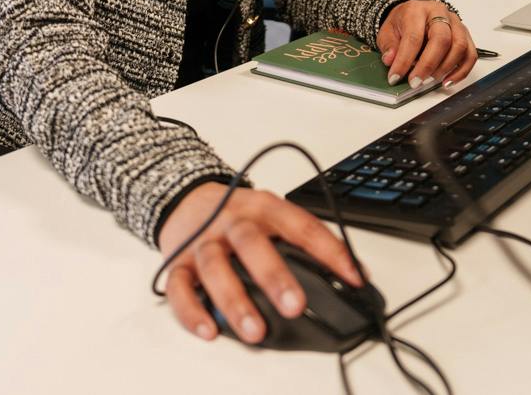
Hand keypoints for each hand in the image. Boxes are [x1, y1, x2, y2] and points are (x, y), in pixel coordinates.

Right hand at [159, 183, 363, 343]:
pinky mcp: (178, 262)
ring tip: (254, 331)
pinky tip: (210, 330)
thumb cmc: (238, 214)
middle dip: (274, 276)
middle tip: (294, 305)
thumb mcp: (271, 215)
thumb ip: (302, 241)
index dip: (329, 250)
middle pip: (251, 243)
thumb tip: (349, 275)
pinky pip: (179, 287)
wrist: (187, 199)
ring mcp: (204, 242)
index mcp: (264, 207)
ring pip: (216, 267)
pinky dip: (191, 311)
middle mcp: (233, 221)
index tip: (353, 277)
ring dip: (235, 301)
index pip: (301, 225)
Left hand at [377, 0, 476, 89]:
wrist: (415, 13)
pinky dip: (461, 71)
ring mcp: (455, 23)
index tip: (395, 77)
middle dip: (428, 65)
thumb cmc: (403, 22)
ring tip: (429, 81)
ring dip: (445, 68)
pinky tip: (447, 81)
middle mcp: (440, 13)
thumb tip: (391, 60)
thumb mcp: (387, 31)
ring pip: (459, 46)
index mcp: (417, 10)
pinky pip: (470, 54)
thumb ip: (389, 45)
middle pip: (442, 39)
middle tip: (415, 81)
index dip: (404, 60)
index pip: (414, 37)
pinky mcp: (465, 35)